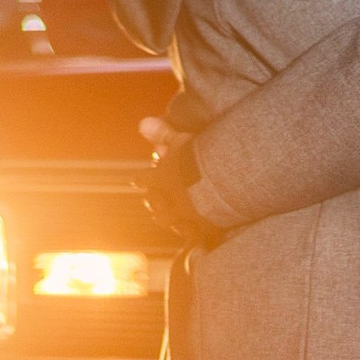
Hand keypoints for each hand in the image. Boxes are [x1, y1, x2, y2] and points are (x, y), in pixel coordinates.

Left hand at [136, 120, 218, 245]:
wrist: (224, 178)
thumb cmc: (201, 155)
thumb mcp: (181, 140)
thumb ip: (163, 132)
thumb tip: (143, 122)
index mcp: (163, 178)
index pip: (145, 178)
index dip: (141, 179)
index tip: (135, 180)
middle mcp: (171, 199)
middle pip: (156, 203)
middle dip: (154, 203)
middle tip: (153, 203)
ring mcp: (187, 215)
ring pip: (171, 222)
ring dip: (170, 220)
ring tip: (173, 222)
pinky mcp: (205, 226)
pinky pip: (198, 234)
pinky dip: (197, 234)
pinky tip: (199, 236)